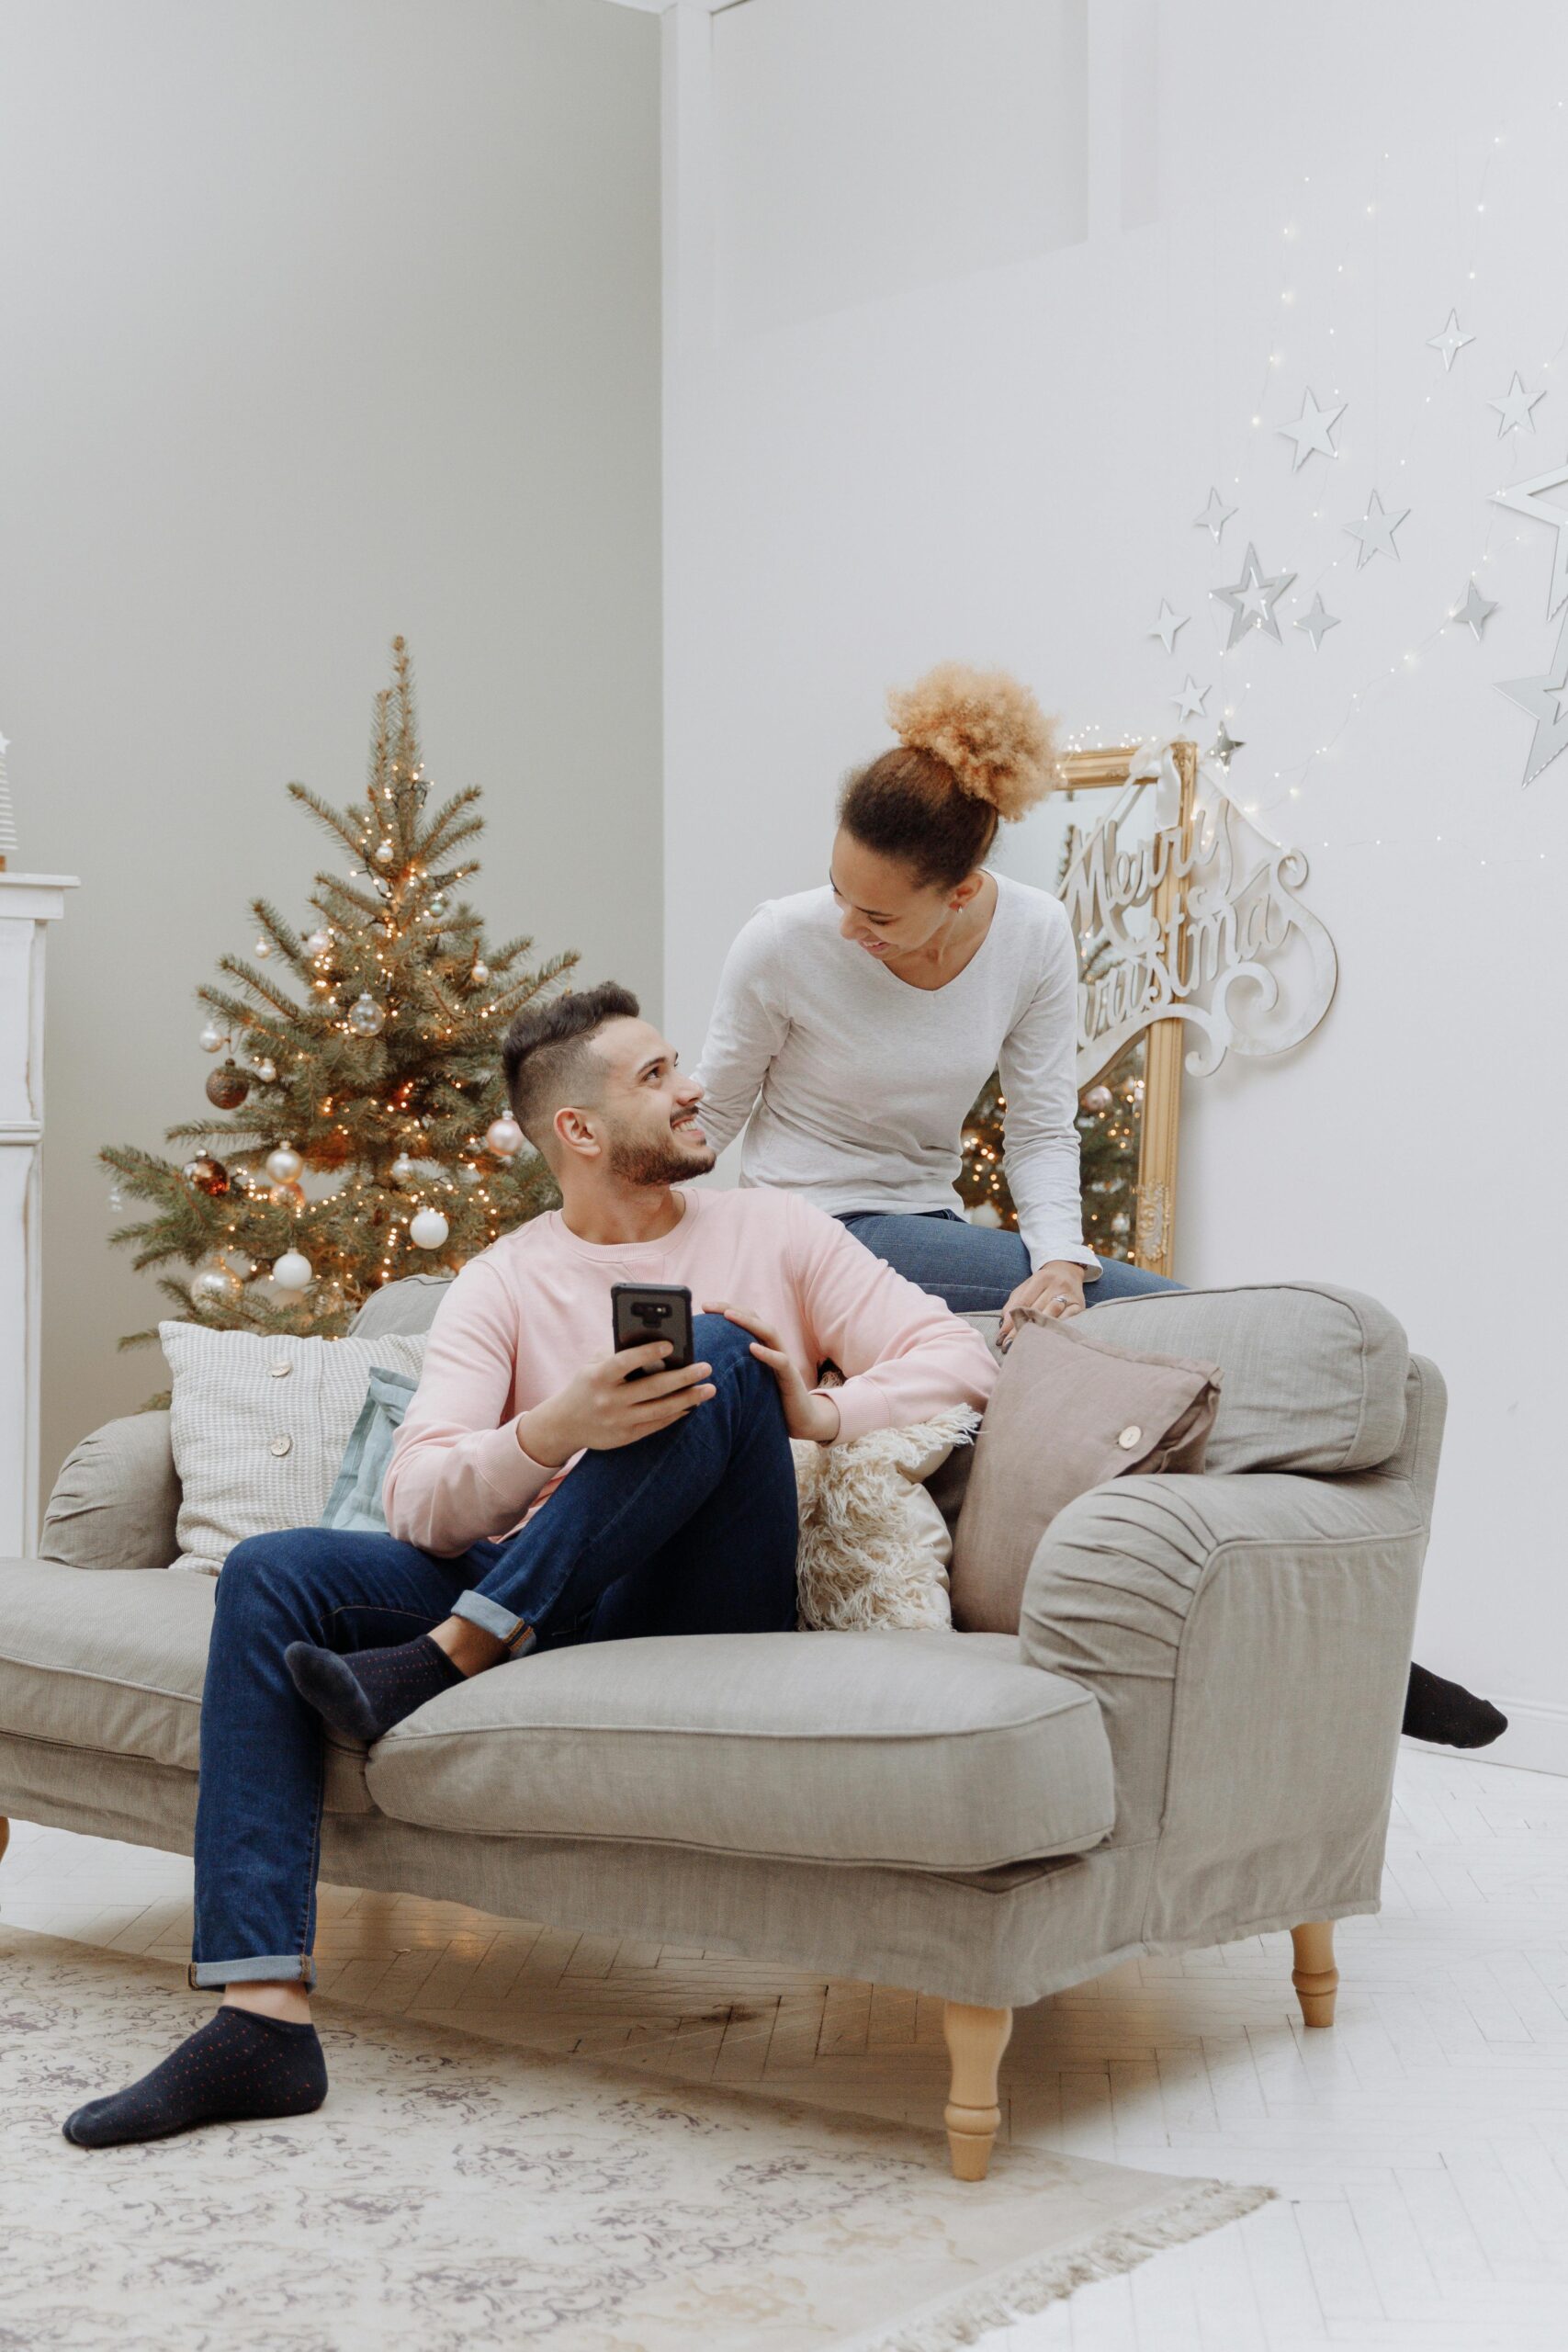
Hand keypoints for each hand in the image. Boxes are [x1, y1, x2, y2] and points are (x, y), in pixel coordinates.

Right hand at [517, 1343, 714, 1465]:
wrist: (565, 1424)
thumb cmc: (587, 1384)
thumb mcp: (593, 1365)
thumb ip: (618, 1353)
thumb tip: (656, 1343)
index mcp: (597, 1377)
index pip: (624, 1362)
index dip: (647, 1353)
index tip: (671, 1344)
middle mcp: (608, 1400)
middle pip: (652, 1388)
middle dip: (683, 1377)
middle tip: (706, 1367)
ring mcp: (618, 1420)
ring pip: (660, 1409)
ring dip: (688, 1398)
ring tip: (709, 1389)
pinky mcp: (626, 1436)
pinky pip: (657, 1424)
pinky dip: (677, 1414)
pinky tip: (692, 1404)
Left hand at [701, 1302, 840, 1443]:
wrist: (802, 1420)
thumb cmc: (771, 1400)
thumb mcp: (749, 1380)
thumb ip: (734, 1368)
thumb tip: (703, 1365)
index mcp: (763, 1347)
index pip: (745, 1320)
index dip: (725, 1310)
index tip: (703, 1307)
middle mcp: (774, 1348)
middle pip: (755, 1319)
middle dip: (730, 1309)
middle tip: (707, 1306)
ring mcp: (784, 1361)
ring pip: (769, 1333)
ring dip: (748, 1322)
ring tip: (728, 1316)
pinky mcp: (791, 1377)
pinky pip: (781, 1361)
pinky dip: (767, 1353)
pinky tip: (752, 1348)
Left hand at [1000, 1261, 1085, 1345]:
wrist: (1068, 1272)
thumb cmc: (1043, 1284)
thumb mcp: (1026, 1287)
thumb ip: (1014, 1303)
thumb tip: (1004, 1326)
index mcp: (1041, 1278)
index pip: (1023, 1302)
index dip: (1011, 1321)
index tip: (1002, 1338)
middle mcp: (1056, 1285)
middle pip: (1036, 1310)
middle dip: (1021, 1330)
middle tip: (1010, 1346)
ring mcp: (1069, 1295)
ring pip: (1052, 1314)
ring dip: (1038, 1331)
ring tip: (1026, 1345)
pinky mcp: (1080, 1305)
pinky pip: (1068, 1319)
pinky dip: (1056, 1329)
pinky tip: (1047, 1339)